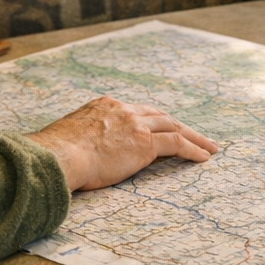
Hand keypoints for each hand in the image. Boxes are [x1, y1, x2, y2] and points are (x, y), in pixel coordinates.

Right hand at [27, 96, 218, 191]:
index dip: (151, 120)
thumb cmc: (55, 155)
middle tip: (192, 134)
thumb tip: (70, 155)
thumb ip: (78, 141)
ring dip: (193, 137)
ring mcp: (135, 124)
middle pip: (159, 115)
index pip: (135, 111)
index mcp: (103, 106)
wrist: (58, 156)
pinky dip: (192, 149)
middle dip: (176, 125)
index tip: (160, 128)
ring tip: (209, 147)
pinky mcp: (145, 142)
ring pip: (173, 126)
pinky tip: (204, 157)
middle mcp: (123, 110)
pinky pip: (176, 144)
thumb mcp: (66, 139)